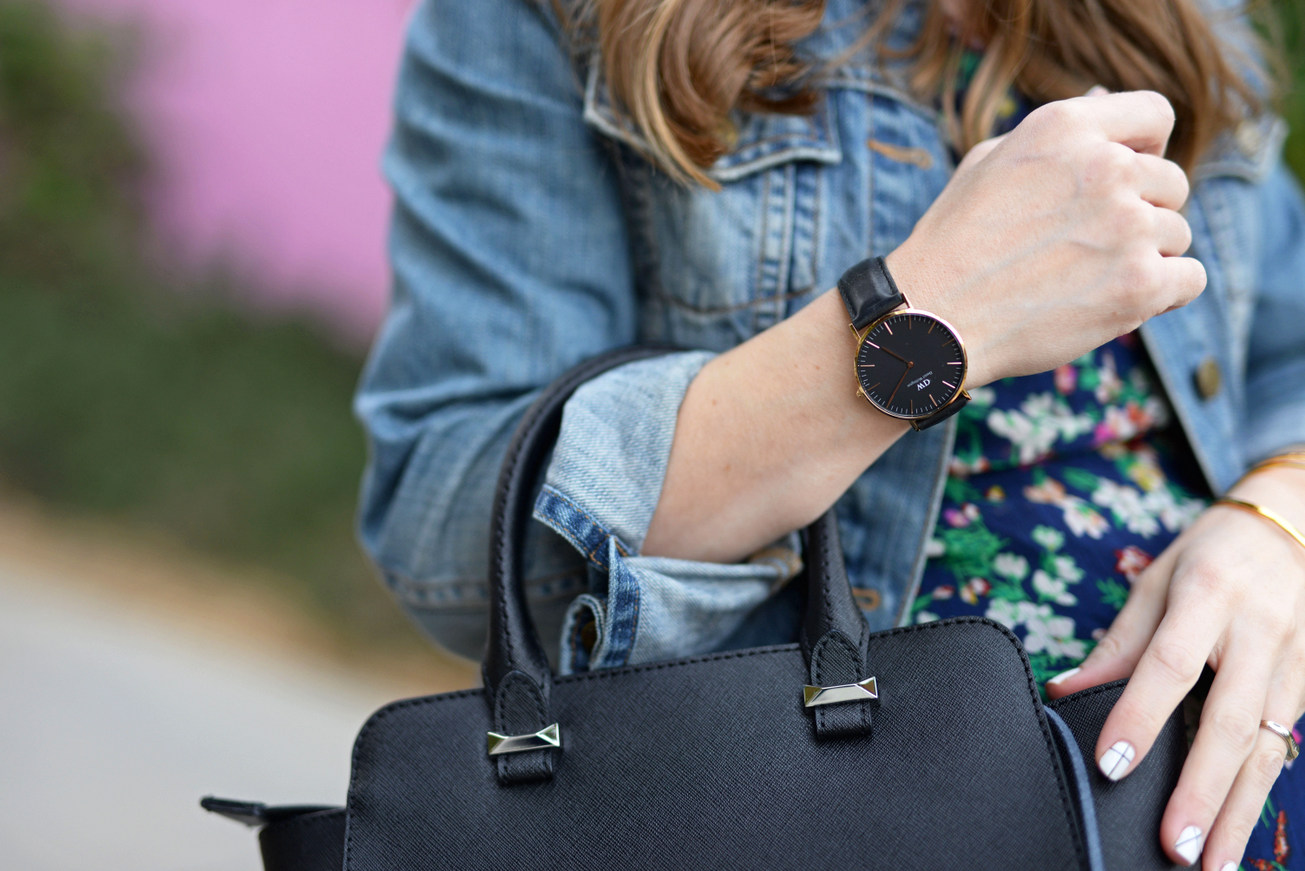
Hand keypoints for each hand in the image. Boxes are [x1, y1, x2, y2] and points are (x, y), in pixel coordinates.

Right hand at [886, 90, 1203, 387]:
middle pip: (1171, 182)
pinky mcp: (1139, 284)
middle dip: (1140, 213)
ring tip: (1085, 280)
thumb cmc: (954, 242)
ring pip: (1177, 235)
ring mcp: (1127, 226)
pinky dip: (1162, 296)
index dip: (1146, 148)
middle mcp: (1104, 167)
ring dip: (1143, 258)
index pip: (1155, 115)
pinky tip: (1115, 302)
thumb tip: (1104, 96)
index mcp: (1067, 127)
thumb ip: (1059, 134)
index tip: (1124, 179)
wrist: (932, 318)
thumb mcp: (991, 160)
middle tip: (1087, 247)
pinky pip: (1189, 279)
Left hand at [1046, 467, 1304, 867]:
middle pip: (1228, 720)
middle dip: (1202, 789)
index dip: (1140, 716)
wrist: (1297, 519)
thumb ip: (1119, 641)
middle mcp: (1257, 631)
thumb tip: (1069, 692)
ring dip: (1238, 809)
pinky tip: (1239, 829)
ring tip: (1213, 863)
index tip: (1112, 763)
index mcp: (1207, 595)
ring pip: (1266, 745)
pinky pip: (1284, 744)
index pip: (1168, 663)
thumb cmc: (1213, 551)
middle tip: (1175, 845)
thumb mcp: (1158, 578)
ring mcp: (1294, 659)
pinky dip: (1260, 790)